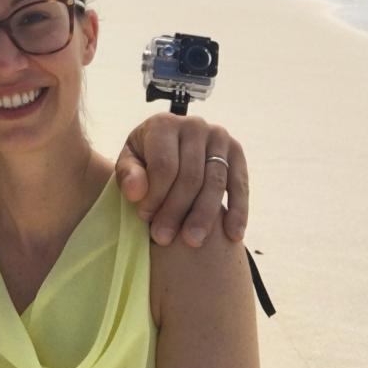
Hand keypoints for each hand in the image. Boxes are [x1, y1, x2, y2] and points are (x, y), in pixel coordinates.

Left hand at [115, 114, 247, 246]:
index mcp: (163, 124)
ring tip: (193, 242)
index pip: (164, 166)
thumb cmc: (144, 159)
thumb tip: (137, 193)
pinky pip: (239, 184)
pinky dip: (238, 210)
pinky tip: (233, 234)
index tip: (145, 218)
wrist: (169, 146)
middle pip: (190, 176)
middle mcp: (194, 125)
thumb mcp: (128, 163)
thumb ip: (129, 176)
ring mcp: (218, 137)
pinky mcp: (236, 151)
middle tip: (163, 238)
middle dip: (176, 211)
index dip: (155, 196)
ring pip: (214, 182)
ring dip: (204, 216)